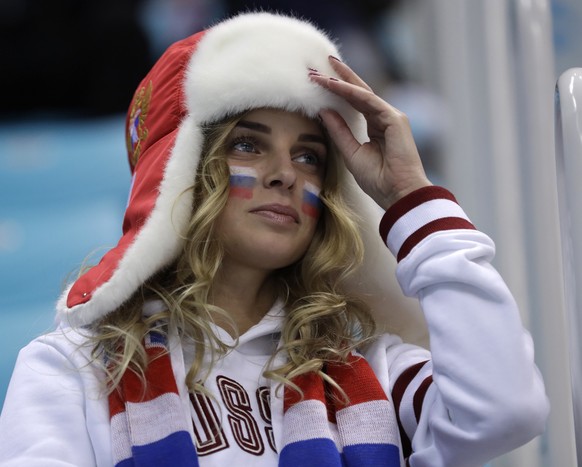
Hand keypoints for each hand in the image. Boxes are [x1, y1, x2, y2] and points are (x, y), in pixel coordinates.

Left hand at [309, 57, 430, 209]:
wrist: (398, 194)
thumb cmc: (378, 180)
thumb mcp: (351, 153)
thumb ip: (339, 132)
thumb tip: (324, 111)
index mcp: (376, 127)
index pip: (354, 103)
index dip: (336, 92)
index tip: (317, 82)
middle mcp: (384, 118)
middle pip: (358, 92)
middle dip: (339, 78)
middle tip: (318, 65)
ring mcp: (391, 117)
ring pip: (362, 92)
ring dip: (340, 82)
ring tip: (319, 73)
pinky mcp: (395, 119)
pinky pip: (368, 100)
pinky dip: (350, 91)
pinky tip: (334, 85)